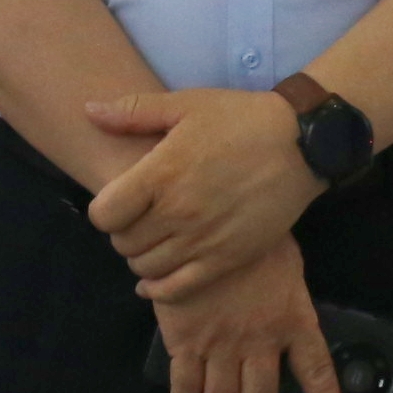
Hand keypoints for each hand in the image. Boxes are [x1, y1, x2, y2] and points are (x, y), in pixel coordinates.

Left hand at [86, 87, 319, 300]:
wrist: (304, 142)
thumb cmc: (242, 119)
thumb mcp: (188, 104)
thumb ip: (134, 111)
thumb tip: (88, 111)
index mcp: (161, 174)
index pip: (103, 215)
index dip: (105, 210)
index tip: (121, 202)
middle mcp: (177, 212)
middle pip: (123, 243)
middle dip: (125, 232)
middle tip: (141, 219)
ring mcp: (203, 240)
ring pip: (146, 267)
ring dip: (143, 257)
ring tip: (156, 240)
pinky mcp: (227, 259)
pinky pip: (177, 288)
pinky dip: (159, 288)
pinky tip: (156, 279)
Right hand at [154, 235, 346, 392]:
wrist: (204, 220)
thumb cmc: (253, 242)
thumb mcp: (288, 270)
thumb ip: (288, 305)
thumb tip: (282, 327)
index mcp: (294, 320)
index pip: (317, 373)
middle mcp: (260, 340)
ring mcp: (221, 344)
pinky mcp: (184, 342)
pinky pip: (185, 390)